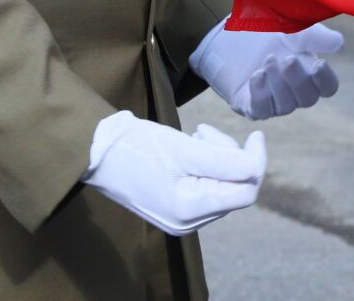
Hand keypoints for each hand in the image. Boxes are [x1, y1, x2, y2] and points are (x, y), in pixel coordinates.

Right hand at [84, 111, 266, 235]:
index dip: (255, 163)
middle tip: (204, 132)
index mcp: (190, 210)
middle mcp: (188, 221)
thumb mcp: (184, 149)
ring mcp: (181, 216)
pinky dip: (205, 162)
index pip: (245, 193)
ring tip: (194, 136)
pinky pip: (206, 184)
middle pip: (234, 188)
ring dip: (216, 156)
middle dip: (229, 156)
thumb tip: (255, 168)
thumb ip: (223, 161)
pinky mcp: (176, 205)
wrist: (98, 150)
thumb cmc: (138, 147)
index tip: (255, 135)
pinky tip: (189, 145)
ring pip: (221, 184)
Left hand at [190, 22, 343, 118]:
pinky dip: (260, 93)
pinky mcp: (251, 106)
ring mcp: (273, 101)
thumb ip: (317, 37)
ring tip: (268, 60)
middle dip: (298, 80)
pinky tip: (256, 75)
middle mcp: (294, 92)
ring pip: (285, 106)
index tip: (319, 64)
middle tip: (287, 59)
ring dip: (278, 84)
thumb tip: (339, 44)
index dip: (326, 80)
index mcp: (310, 73)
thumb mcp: (294, 30)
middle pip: (307, 99)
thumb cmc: (267, 32)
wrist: (232, 33)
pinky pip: (260, 110)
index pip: (327, 87)